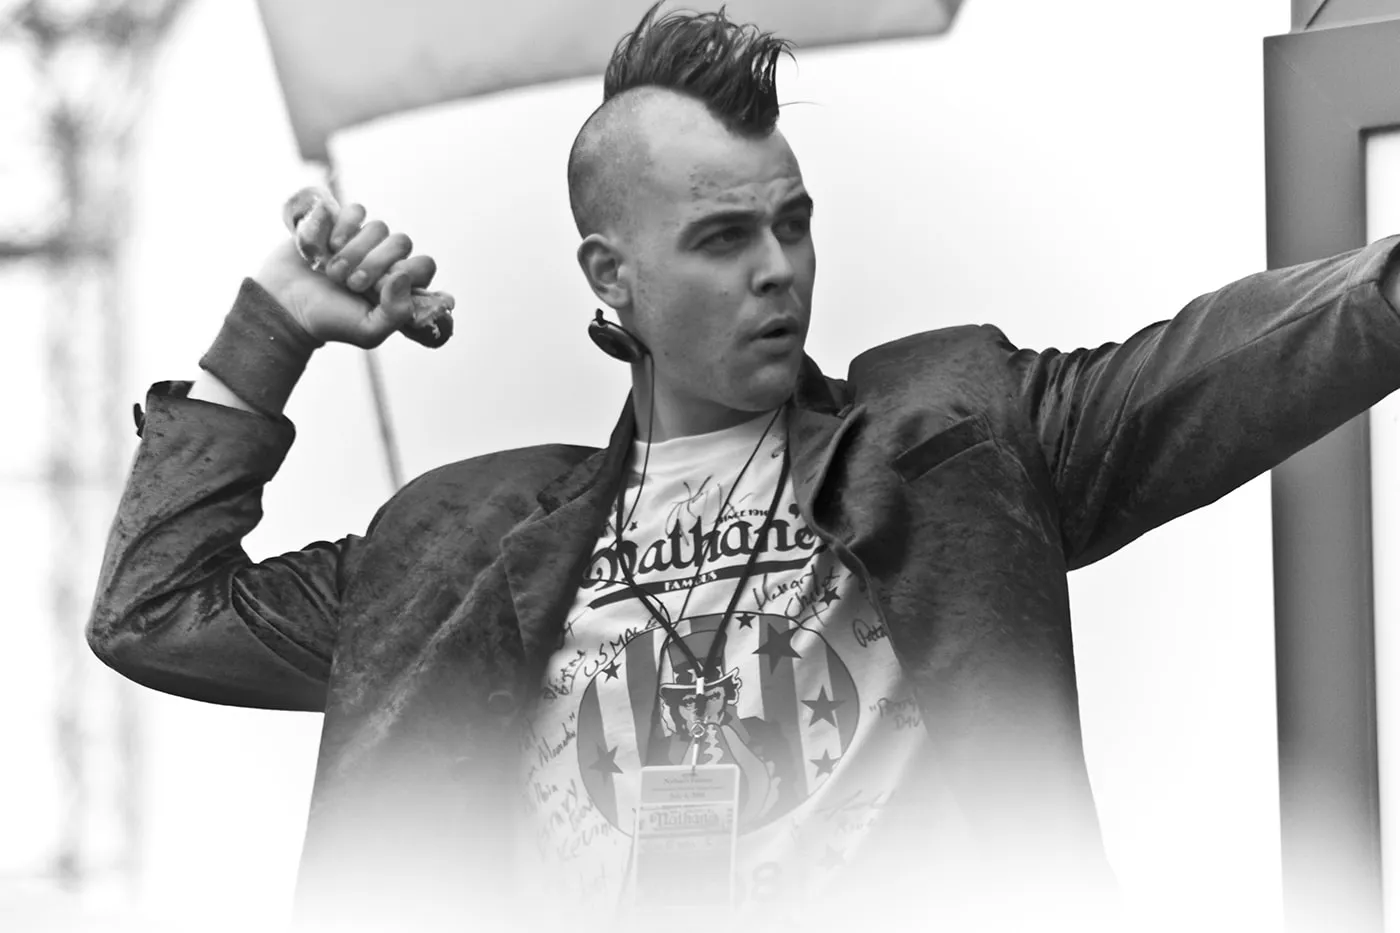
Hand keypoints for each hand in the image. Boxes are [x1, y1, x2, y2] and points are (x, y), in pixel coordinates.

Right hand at [253, 187, 454, 348]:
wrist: (285, 305)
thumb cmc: (328, 321)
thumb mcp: (367, 331)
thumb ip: (397, 313)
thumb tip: (404, 277)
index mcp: (400, 286)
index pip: (424, 265)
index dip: (405, 273)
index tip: (379, 289)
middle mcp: (386, 261)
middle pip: (401, 242)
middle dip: (374, 263)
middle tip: (350, 283)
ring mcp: (364, 241)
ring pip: (378, 227)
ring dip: (353, 250)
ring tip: (332, 271)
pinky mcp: (341, 224)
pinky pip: (356, 211)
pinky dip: (341, 227)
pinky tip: (326, 246)